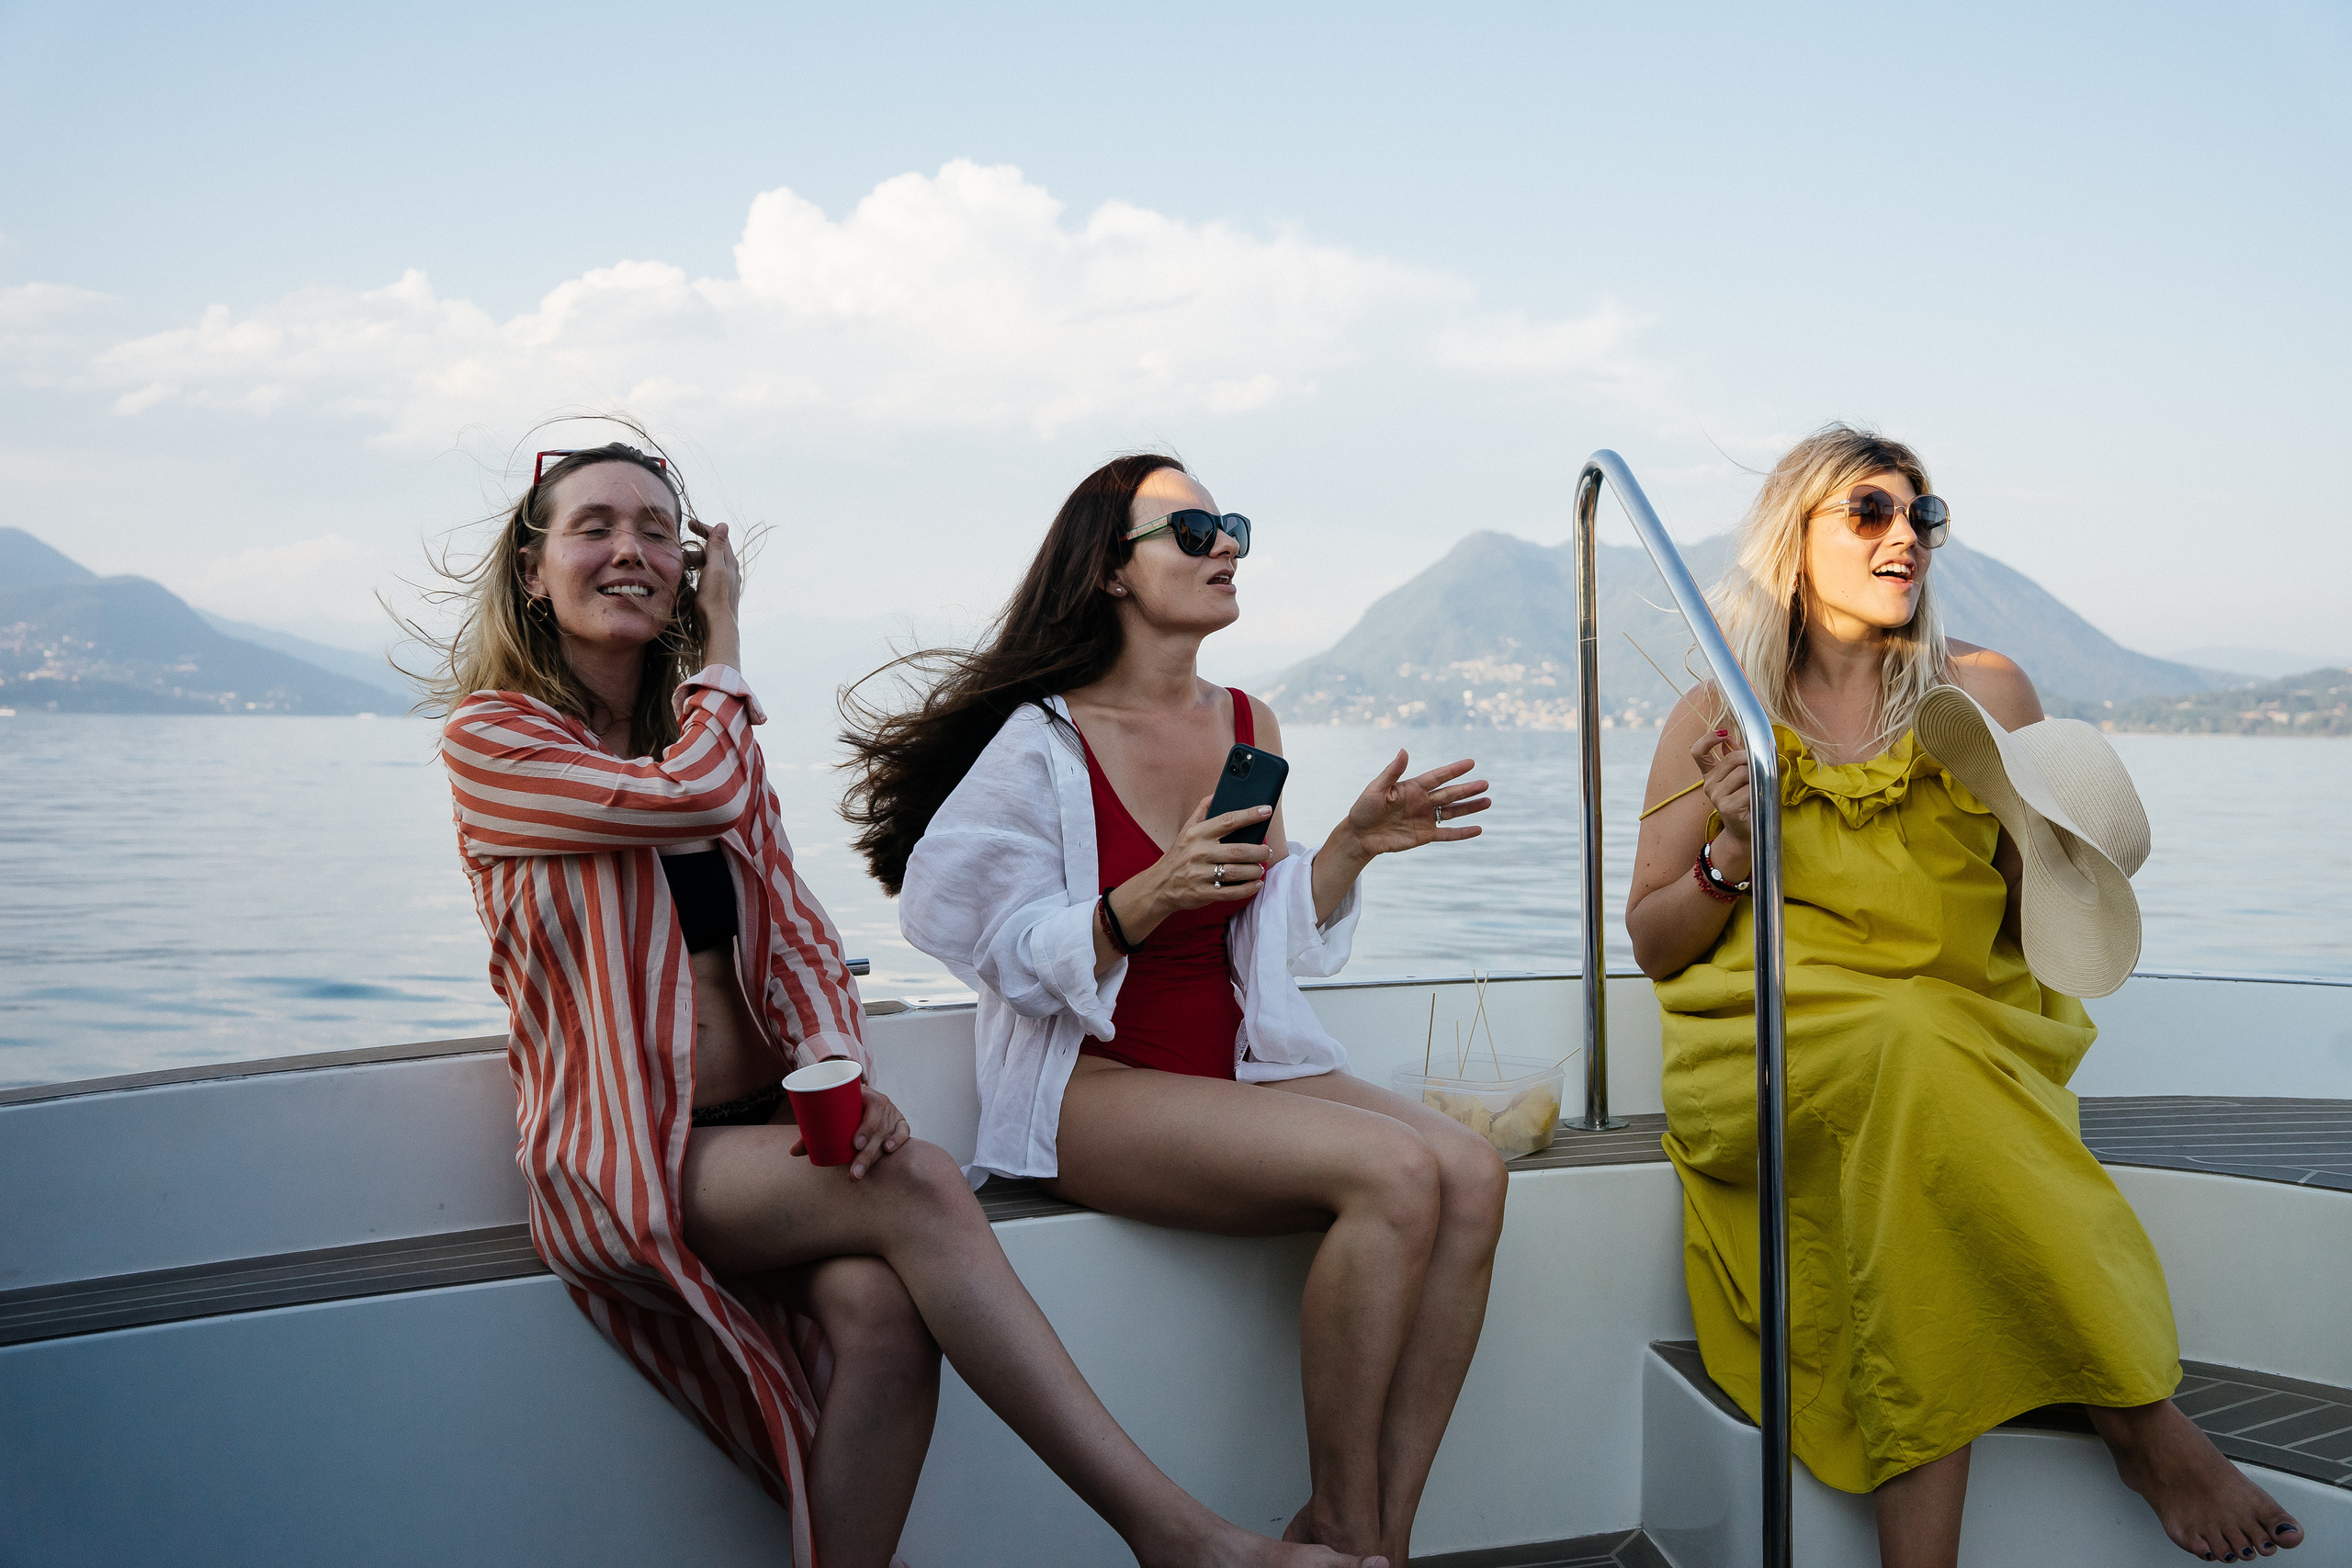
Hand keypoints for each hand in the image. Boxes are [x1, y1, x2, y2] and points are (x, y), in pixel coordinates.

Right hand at [684, 518, 741, 623]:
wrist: (717, 626)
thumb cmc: (714, 598)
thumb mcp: (714, 568)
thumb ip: (717, 547)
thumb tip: (723, 525)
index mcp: (730, 562)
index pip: (719, 537)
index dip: (704, 528)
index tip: (689, 524)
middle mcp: (731, 570)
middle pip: (713, 551)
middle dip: (696, 547)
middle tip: (680, 552)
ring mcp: (726, 582)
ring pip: (709, 564)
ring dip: (695, 560)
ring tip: (681, 565)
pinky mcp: (719, 592)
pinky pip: (707, 575)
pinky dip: (697, 571)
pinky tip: (689, 578)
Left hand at [791, 1081, 909, 1179]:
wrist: (861, 1097)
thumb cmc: (842, 1109)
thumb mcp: (831, 1114)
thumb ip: (813, 1131)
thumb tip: (793, 1152)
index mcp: (865, 1095)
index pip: (871, 1108)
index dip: (865, 1127)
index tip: (854, 1144)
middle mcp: (882, 1102)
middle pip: (877, 1129)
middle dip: (866, 1154)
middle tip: (853, 1171)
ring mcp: (892, 1113)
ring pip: (887, 1135)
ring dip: (875, 1156)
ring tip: (859, 1173)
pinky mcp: (900, 1122)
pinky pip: (904, 1132)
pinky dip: (899, 1140)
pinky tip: (889, 1151)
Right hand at [1140, 796, 1276, 916]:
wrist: (1159, 885)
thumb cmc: (1178, 855)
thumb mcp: (1186, 830)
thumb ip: (1202, 810)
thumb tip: (1217, 793)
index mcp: (1197, 834)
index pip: (1228, 820)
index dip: (1249, 815)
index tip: (1265, 810)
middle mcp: (1199, 852)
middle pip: (1238, 850)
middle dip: (1259, 851)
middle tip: (1267, 851)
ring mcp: (1200, 874)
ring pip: (1237, 872)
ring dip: (1255, 870)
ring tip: (1260, 867)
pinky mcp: (1203, 893)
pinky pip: (1232, 892)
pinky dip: (1248, 888)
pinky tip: (1256, 883)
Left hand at [1334, 751, 1489, 860]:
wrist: (1360, 836)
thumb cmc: (1364, 809)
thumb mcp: (1376, 789)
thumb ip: (1392, 772)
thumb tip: (1404, 750)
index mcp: (1412, 788)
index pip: (1437, 777)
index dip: (1454, 770)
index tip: (1471, 763)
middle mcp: (1423, 801)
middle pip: (1450, 794)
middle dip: (1468, 789)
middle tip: (1486, 784)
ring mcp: (1425, 818)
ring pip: (1453, 812)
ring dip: (1470, 807)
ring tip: (1488, 801)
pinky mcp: (1425, 835)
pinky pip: (1447, 834)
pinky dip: (1462, 833)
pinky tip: (1478, 829)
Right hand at [1690, 727, 1753, 843]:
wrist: (1747, 830)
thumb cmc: (1746, 800)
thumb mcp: (1739, 776)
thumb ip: (1732, 756)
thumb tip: (1728, 738)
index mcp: (1709, 774)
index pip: (1698, 752)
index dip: (1708, 739)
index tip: (1723, 733)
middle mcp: (1708, 784)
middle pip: (1732, 758)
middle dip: (1750, 759)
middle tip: (1759, 768)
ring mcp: (1716, 796)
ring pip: (1743, 772)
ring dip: (1756, 777)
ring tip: (1757, 788)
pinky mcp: (1727, 806)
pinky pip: (1749, 788)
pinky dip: (1758, 791)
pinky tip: (1756, 799)